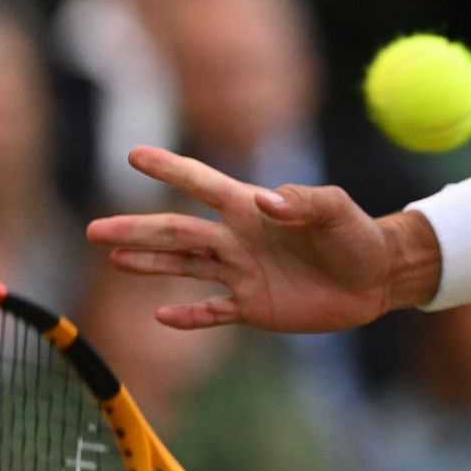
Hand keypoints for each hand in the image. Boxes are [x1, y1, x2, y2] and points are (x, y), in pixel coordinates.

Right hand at [85, 145, 437, 330]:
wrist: (376, 277)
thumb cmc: (357, 235)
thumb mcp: (337, 210)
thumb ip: (303, 201)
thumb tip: (265, 202)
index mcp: (253, 208)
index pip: (203, 184)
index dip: (171, 169)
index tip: (134, 154)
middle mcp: (239, 239)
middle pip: (178, 231)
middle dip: (137, 228)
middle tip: (94, 228)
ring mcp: (242, 273)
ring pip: (184, 266)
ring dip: (148, 262)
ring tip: (112, 256)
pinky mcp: (253, 307)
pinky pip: (213, 312)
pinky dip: (188, 316)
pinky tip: (160, 315)